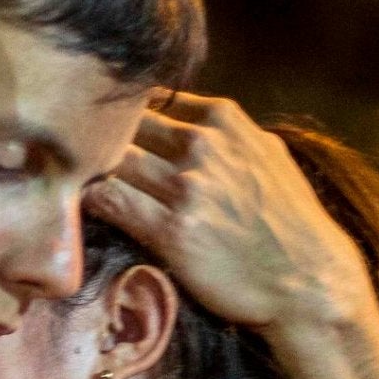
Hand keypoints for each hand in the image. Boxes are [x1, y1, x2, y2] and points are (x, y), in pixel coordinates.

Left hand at [83, 92, 371, 330]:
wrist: (309, 279)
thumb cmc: (287, 221)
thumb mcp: (265, 153)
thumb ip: (225, 132)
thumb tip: (187, 118)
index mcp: (222, 119)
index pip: (147, 98)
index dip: (116, 115)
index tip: (95, 130)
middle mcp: (203, 145)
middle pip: (123, 126)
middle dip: (95, 140)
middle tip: (69, 156)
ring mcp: (188, 187)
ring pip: (112, 161)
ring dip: (88, 171)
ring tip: (69, 182)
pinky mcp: (173, 231)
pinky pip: (112, 203)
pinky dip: (90, 201)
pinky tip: (79, 208)